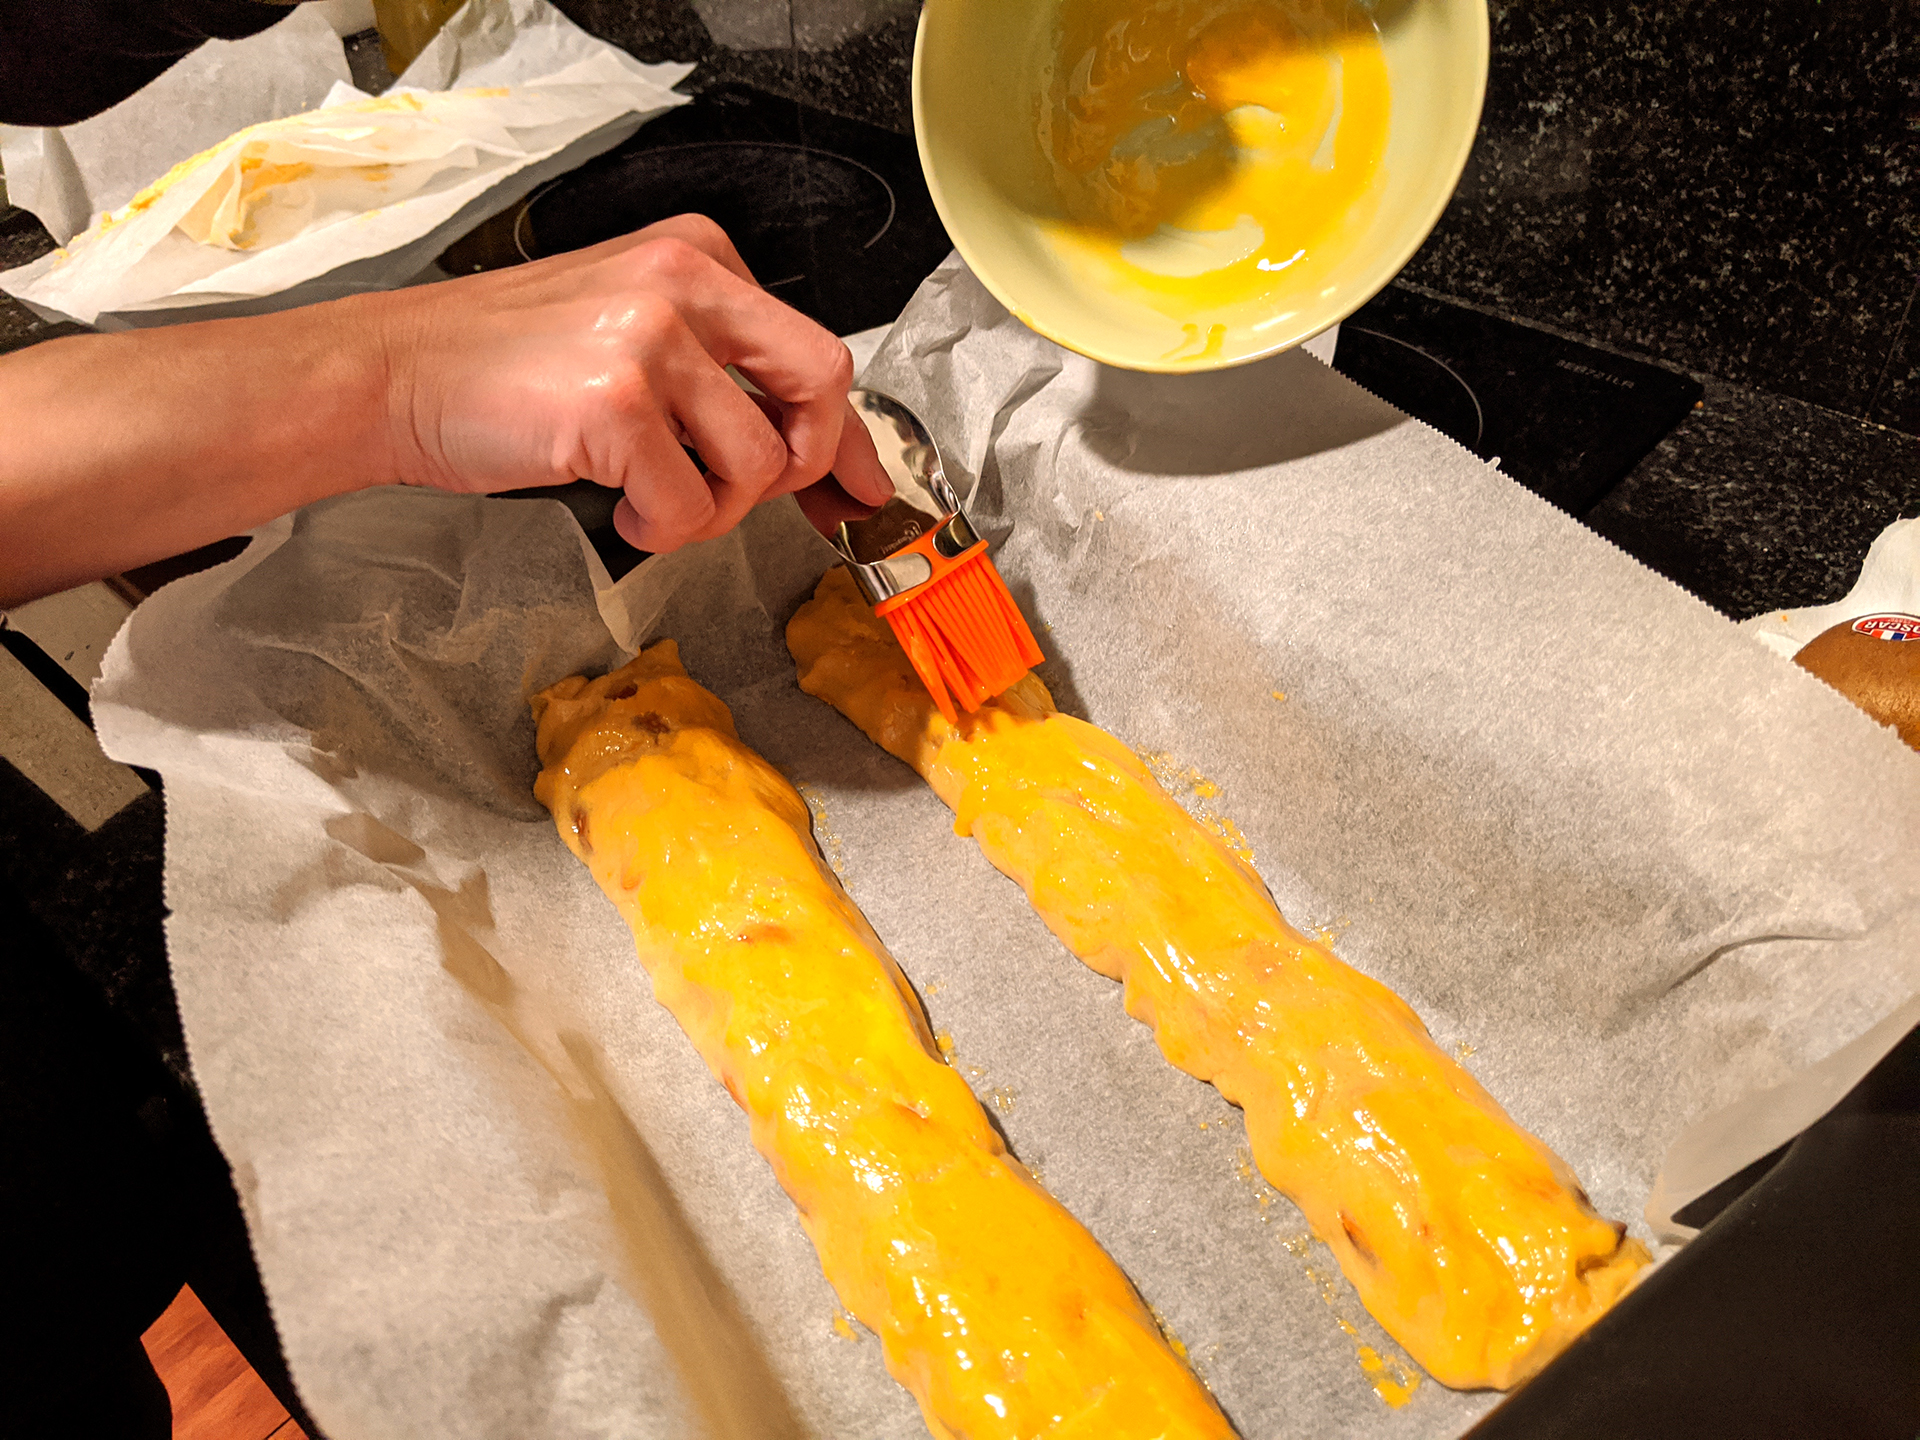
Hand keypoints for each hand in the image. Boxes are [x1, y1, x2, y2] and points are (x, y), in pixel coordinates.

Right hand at [382, 213, 891, 550]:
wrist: (396, 373)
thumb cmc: (505, 365)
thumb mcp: (632, 339)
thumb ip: (724, 380)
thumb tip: (824, 462)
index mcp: (696, 257)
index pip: (812, 350)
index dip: (846, 436)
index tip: (858, 487)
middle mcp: (683, 282)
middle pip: (821, 382)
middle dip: (807, 461)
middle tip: (751, 494)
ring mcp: (651, 337)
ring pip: (758, 461)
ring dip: (715, 509)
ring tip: (657, 501)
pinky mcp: (618, 400)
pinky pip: (691, 502)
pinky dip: (661, 527)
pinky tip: (619, 505)